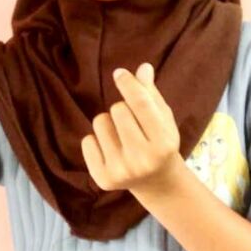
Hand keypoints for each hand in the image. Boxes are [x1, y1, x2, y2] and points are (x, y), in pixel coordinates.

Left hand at [81, 62, 181, 193]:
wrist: (157, 183)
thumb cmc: (161, 142)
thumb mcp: (163, 118)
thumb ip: (151, 94)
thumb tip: (142, 68)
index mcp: (163, 142)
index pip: (140, 103)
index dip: (128, 83)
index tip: (119, 73)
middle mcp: (142, 159)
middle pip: (117, 109)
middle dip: (122, 108)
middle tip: (132, 122)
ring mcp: (121, 171)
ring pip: (100, 122)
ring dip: (109, 122)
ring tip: (122, 136)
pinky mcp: (103, 179)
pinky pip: (87, 140)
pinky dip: (96, 140)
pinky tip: (112, 150)